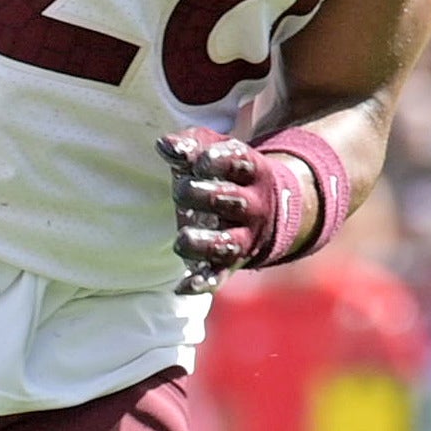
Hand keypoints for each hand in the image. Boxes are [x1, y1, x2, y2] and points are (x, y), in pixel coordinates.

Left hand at [160, 125, 307, 293]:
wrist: (265, 206)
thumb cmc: (225, 171)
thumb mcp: (213, 149)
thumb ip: (190, 145)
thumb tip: (166, 146)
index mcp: (252, 170)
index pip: (240, 162)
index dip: (218, 161)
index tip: (199, 162)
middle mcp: (254, 205)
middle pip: (231, 201)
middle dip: (202, 194)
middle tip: (181, 190)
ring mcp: (245, 236)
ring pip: (229, 244)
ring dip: (205, 243)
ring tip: (183, 238)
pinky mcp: (231, 261)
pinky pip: (220, 275)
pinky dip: (203, 282)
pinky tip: (183, 286)